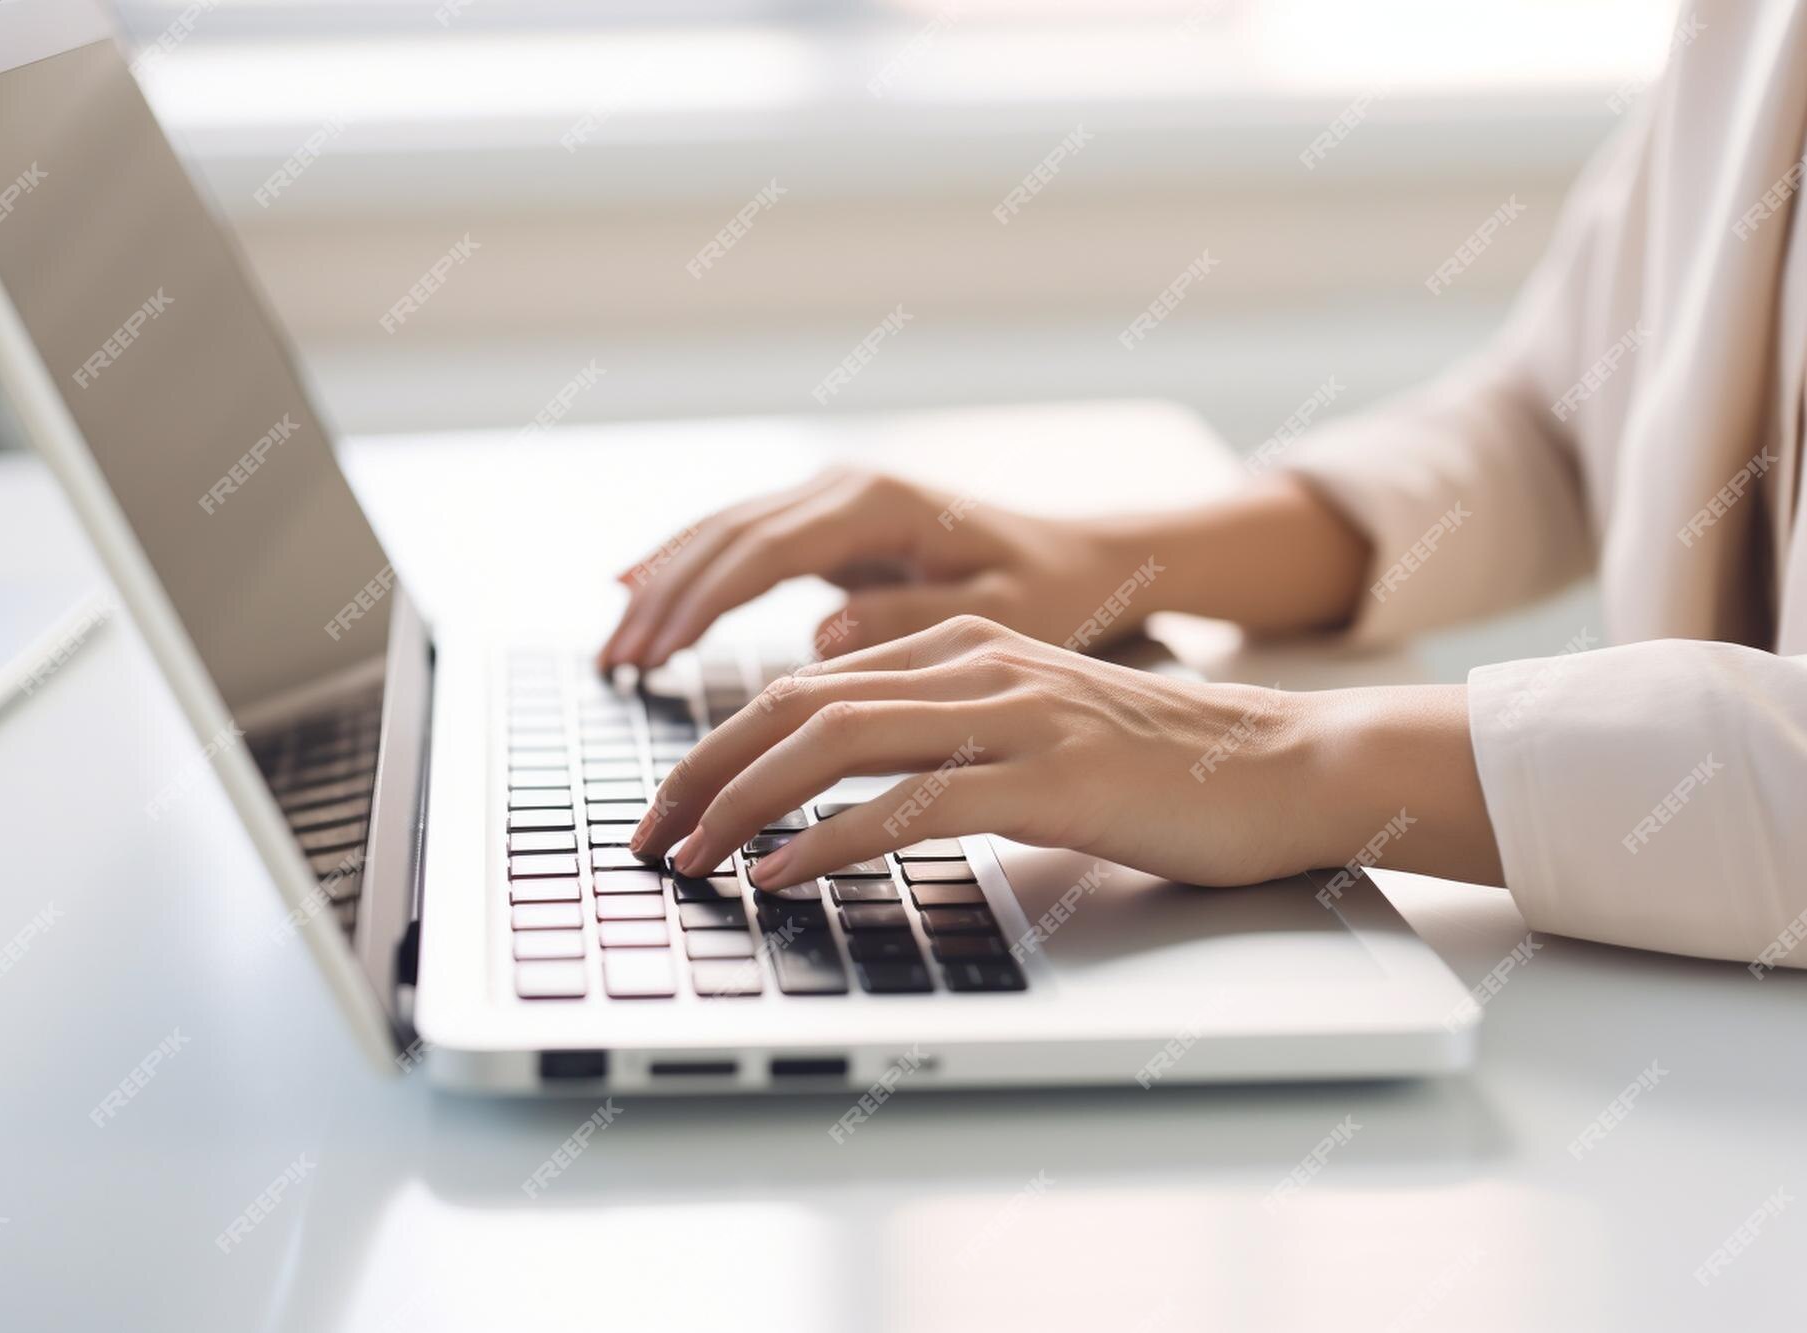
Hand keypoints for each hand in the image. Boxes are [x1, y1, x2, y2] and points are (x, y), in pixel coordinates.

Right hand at [598, 467, 1157, 671]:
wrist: (1086, 556)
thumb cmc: (1054, 592)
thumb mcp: (1005, 615)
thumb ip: (914, 618)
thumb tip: (822, 637)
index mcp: (882, 505)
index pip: (765, 550)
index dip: (703, 604)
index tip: (657, 654)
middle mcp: (846, 487)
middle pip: (728, 536)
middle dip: (664, 599)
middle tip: (614, 663)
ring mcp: (833, 498)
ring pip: (723, 532)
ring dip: (664, 586)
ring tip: (614, 648)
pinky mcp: (829, 523)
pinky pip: (741, 541)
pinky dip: (687, 568)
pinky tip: (640, 594)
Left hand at [631, 616, 1332, 888]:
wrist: (1286, 764)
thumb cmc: (1156, 766)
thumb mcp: (1029, 727)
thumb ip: (941, 737)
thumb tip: (841, 794)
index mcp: (962, 645)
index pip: (806, 685)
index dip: (720, 744)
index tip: (670, 804)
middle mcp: (977, 664)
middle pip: (798, 703)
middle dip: (703, 772)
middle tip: (648, 836)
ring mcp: (1014, 714)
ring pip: (840, 741)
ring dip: (745, 804)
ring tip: (692, 860)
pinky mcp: (1050, 777)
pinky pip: (914, 805)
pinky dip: (832, 840)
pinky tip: (784, 875)